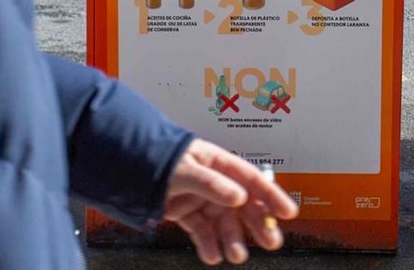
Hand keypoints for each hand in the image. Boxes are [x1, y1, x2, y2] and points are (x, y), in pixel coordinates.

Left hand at [163, 139, 298, 264]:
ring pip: (224, 223)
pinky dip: (208, 244)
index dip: (271, 195)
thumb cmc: (157, 158)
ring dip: (232, 239)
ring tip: (235, 256)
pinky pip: (202, 231)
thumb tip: (239, 197)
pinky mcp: (186, 214)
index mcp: (218, 163)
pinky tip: (211, 255)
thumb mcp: (184, 168)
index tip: (288, 212)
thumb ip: (210, 183)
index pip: (251, 179)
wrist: (125, 166)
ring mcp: (200, 199)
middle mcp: (214, 182)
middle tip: (271, 242)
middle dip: (258, 224)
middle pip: (243, 205)